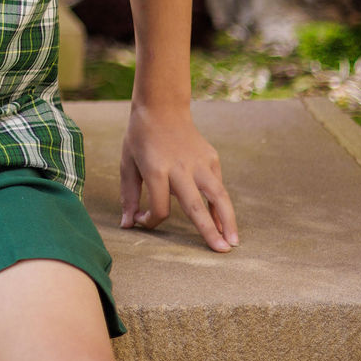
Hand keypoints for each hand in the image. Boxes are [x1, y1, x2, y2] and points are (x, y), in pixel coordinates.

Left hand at [119, 103, 237, 251]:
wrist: (162, 108)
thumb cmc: (140, 138)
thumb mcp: (127, 164)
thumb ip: (129, 196)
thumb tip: (128, 225)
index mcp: (156, 170)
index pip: (160, 207)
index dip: (152, 220)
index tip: (144, 220)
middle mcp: (180, 168)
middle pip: (195, 205)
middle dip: (208, 230)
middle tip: (221, 252)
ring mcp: (199, 162)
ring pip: (218, 195)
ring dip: (227, 220)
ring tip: (233, 242)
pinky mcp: (211, 157)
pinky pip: (217, 184)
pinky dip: (220, 203)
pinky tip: (223, 221)